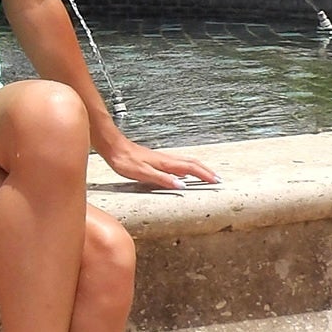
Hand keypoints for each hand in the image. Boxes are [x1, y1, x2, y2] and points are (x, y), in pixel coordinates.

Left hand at [98, 136, 219, 191]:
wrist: (113, 146)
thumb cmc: (124, 160)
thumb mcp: (142, 173)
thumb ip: (162, 179)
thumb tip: (182, 185)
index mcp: (165, 163)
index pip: (191, 169)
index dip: (205, 175)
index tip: (217, 182)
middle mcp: (166, 159)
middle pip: (192, 163)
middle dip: (206, 171)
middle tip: (218, 179)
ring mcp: (161, 158)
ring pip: (185, 161)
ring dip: (198, 168)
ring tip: (206, 175)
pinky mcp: (155, 159)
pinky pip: (177, 162)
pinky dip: (187, 167)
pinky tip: (183, 171)